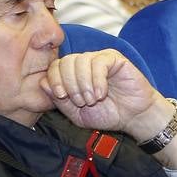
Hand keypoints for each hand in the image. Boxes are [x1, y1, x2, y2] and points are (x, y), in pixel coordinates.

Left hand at [41, 50, 162, 134]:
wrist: (132, 117)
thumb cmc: (106, 114)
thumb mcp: (77, 114)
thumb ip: (60, 101)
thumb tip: (44, 83)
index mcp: (73, 74)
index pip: (55, 66)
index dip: (55, 79)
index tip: (62, 96)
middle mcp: (84, 63)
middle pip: (66, 61)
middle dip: (70, 84)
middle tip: (81, 102)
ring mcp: (99, 59)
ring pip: (81, 61)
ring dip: (83, 84)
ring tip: (92, 100)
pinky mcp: (114, 59)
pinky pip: (99, 62)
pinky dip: (97, 80)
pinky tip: (101, 93)